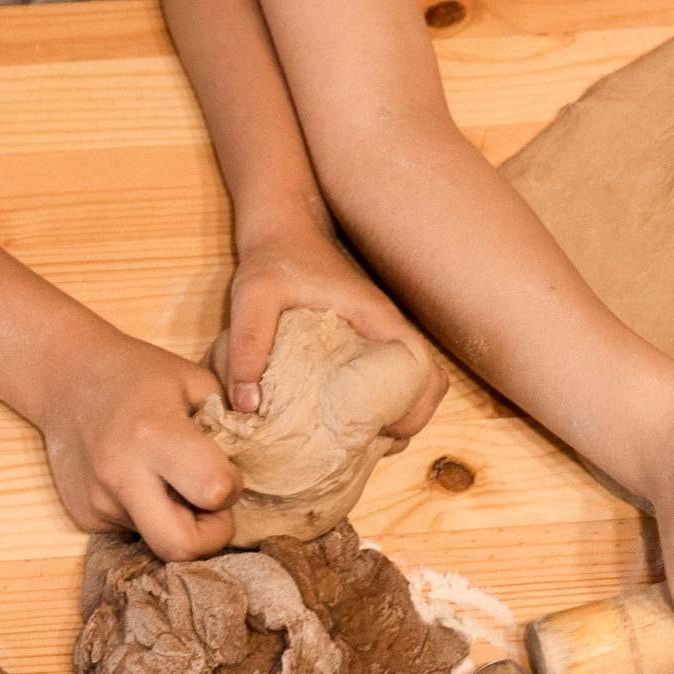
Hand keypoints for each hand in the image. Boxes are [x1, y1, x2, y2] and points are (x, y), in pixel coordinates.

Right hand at [30, 324, 240, 560]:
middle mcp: (122, 476)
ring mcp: (98, 503)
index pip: (214, 491)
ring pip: (156, 542)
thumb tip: (255, 460)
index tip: (226, 468)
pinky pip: (133, 533)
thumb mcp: (192, 379)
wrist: (66, 378)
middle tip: (209, 503)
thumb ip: (229, 420)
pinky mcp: (84, 518)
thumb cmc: (138, 374)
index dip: (232, 487)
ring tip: (171, 482)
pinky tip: (140, 480)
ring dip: (178, 523)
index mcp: (155, 435)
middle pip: (181, 548)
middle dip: (211, 535)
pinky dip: (149, 515)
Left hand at [222, 224, 445, 442]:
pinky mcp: (359, 340)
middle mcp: (384, 328)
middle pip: (425, 384)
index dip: (417, 409)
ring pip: (406, 384)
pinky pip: (382, 378)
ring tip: (351, 443)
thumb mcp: (253, 295)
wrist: (282, 226)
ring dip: (391, 415)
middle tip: (365, 447)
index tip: (385, 434)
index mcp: (375, 318)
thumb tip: (248, 408)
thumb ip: (249, 347)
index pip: (424, 369)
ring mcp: (374, 335)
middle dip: (407, 421)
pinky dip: (373, 403)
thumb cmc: (274, 256)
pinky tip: (335, 422)